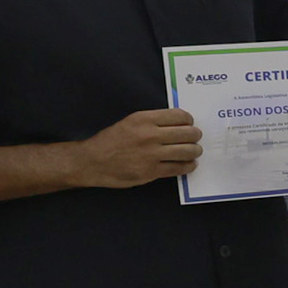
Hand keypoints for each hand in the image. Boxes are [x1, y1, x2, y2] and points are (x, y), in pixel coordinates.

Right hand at [71, 108, 201, 187]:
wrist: (92, 161)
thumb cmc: (111, 141)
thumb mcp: (131, 122)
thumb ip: (154, 122)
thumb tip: (180, 123)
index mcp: (144, 119)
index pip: (180, 116)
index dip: (189, 120)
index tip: (189, 124)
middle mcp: (150, 135)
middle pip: (188, 133)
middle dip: (195, 135)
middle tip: (195, 138)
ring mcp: (151, 154)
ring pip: (188, 151)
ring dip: (195, 151)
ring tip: (194, 151)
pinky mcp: (152, 171)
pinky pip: (179, 168)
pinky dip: (188, 166)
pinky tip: (188, 164)